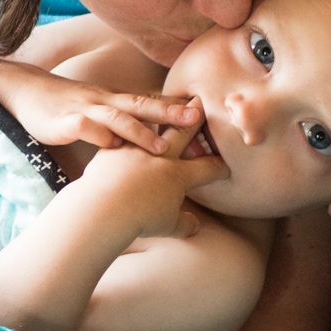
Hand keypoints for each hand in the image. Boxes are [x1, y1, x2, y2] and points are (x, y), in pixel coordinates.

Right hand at [0, 58, 201, 153]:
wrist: (26, 91)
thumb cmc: (65, 106)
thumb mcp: (97, 110)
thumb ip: (122, 122)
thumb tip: (152, 140)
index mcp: (114, 101)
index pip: (149, 102)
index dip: (176, 107)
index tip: (205, 114)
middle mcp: (104, 102)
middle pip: (142, 105)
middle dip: (170, 112)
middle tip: (196, 118)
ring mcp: (85, 110)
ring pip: (116, 117)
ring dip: (139, 131)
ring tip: (161, 148)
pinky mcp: (65, 121)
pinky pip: (84, 127)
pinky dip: (99, 136)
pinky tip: (111, 148)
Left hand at [67, 111, 230, 239]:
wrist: (103, 208)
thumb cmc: (138, 220)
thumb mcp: (168, 227)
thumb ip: (184, 224)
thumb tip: (195, 226)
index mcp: (179, 175)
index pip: (207, 168)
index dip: (219, 167)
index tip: (226, 166)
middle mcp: (159, 156)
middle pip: (183, 133)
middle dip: (195, 118)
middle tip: (201, 103)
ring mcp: (134, 150)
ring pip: (151, 127)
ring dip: (159, 115)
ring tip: (162, 107)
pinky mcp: (110, 149)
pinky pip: (122, 134)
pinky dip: (126, 129)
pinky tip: (125, 124)